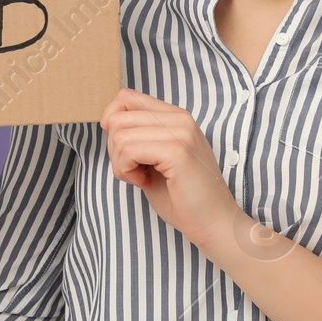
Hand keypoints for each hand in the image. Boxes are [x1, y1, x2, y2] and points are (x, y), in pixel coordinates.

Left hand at [99, 87, 241, 246]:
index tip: (126, 152)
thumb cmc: (182, 197)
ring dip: (120, 163)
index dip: (113, 125)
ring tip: (141, 178)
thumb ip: (138, 136)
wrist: (213, 223)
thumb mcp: (154, 158)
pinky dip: (127, 171)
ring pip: (118, 133)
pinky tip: (145, 183)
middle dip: (114, 149)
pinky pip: (128, 150)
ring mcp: (180, 131)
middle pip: (117, 116)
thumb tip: (108, 122)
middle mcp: (179, 117)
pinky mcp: (177, 150)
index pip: (125, 97)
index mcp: (175, 116)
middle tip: (133, 171)